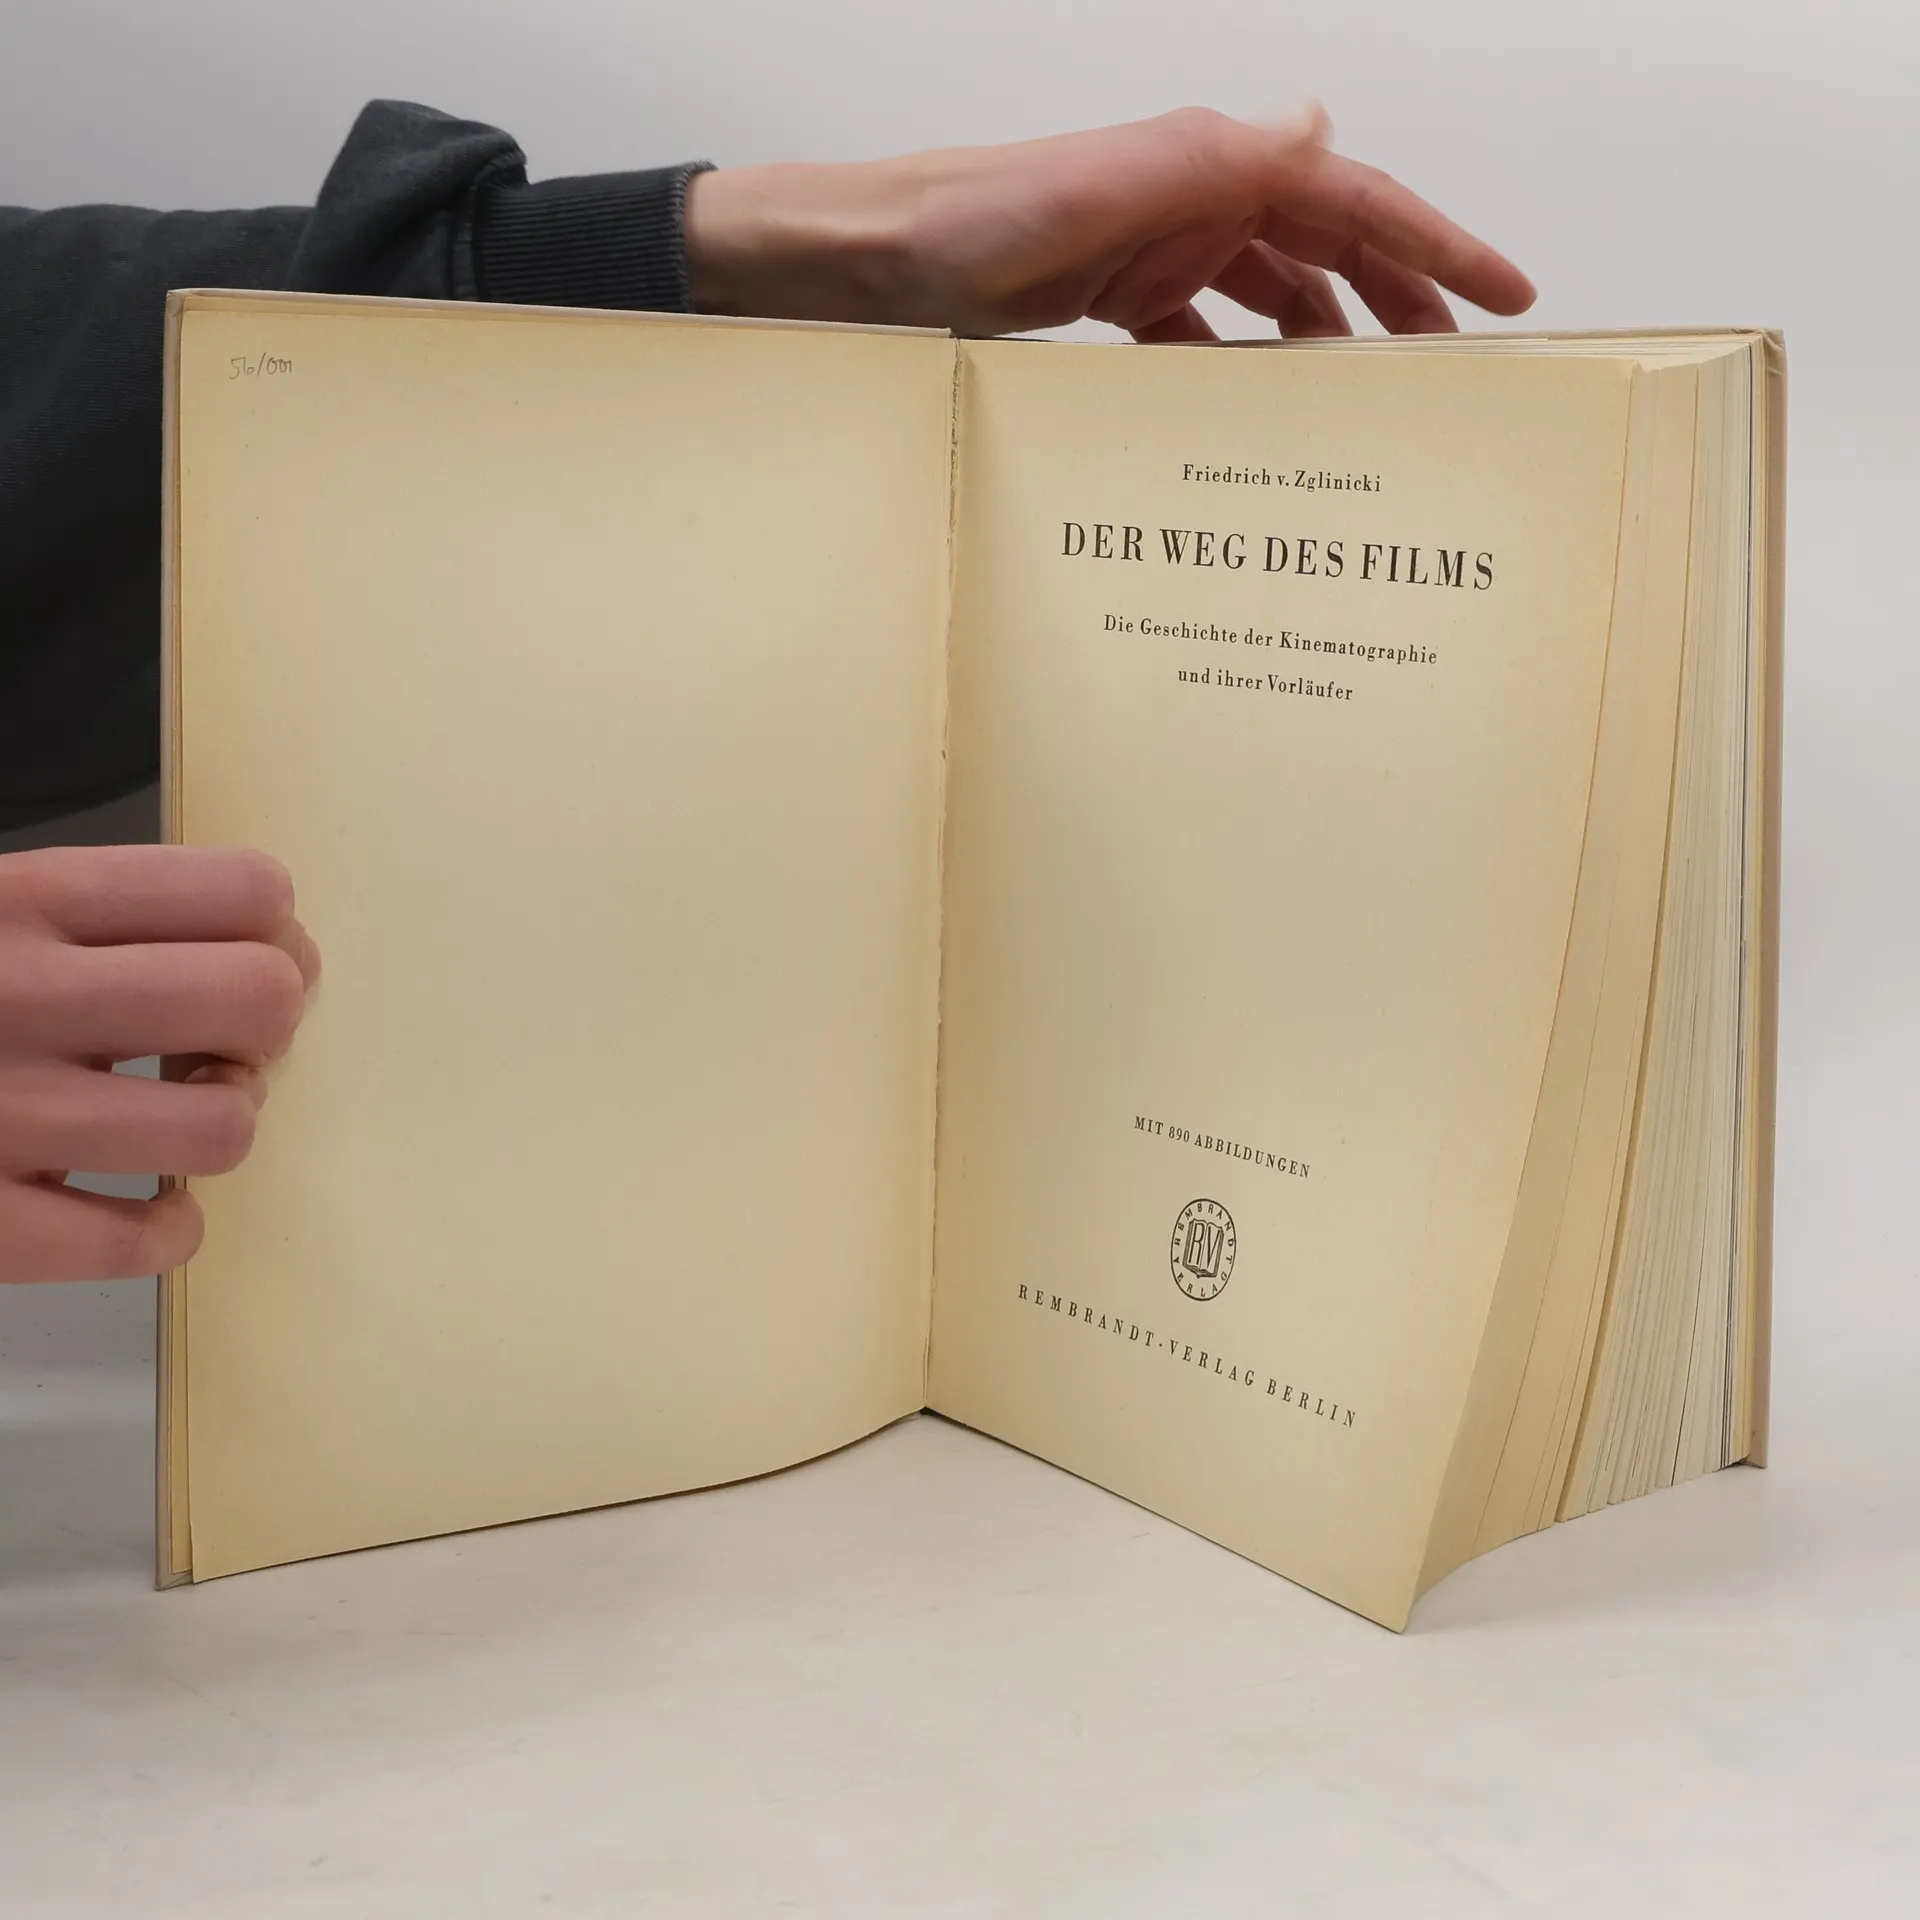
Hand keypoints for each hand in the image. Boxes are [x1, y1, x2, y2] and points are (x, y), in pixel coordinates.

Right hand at [0, 846, 318, 1283]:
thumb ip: (96, 916)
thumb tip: (266, 946)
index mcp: (22, 899)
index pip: (245, 892)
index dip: (276, 932)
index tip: (253, 958)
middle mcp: (15, 997)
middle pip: (260, 1000)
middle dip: (264, 1026)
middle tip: (218, 1042)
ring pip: (223, 1127)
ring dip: (219, 1123)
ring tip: (173, 1115)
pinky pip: (141, 1242)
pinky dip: (168, 1230)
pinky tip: (144, 1203)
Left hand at [684, 105, 1533, 341]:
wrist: (862, 261)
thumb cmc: (959, 224)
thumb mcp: (1088, 193)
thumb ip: (1204, 161)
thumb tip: (1319, 122)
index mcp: (1207, 166)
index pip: (1354, 198)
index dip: (1438, 244)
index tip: (1508, 293)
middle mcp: (1192, 199)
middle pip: (1330, 246)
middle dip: (1402, 298)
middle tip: (1460, 365)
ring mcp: (1155, 249)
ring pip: (1274, 292)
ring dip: (1328, 337)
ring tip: (1374, 400)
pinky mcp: (1113, 296)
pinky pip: (1203, 332)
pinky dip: (1241, 364)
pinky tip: (1256, 413)